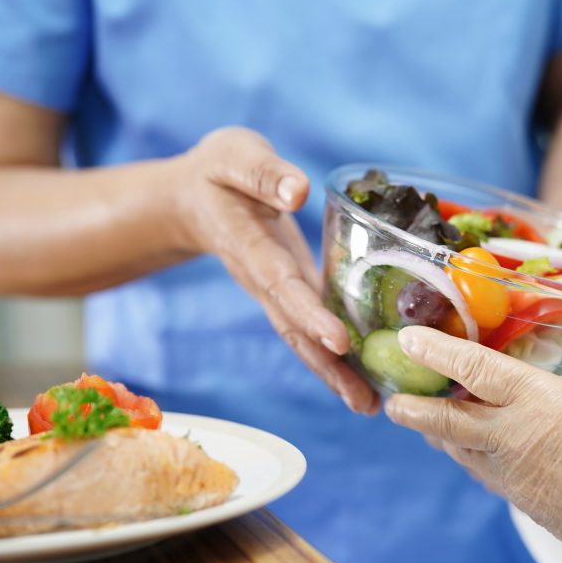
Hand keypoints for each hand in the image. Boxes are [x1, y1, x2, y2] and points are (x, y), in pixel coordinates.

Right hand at [176, 127, 377, 413]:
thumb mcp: (236, 156)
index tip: (338, 341)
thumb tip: (297, 191)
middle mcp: (262, 278)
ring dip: (333, 373)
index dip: (309, 314)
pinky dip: (334, 356)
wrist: (193, 197)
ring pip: (301, 337)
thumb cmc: (218, 171)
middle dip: (327, 366)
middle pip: (294, 329)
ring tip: (368, 406)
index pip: (281, 286)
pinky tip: (364, 379)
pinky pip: (309, 327)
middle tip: (362, 401)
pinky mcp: (287, 291)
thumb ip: (264, 173)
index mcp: (250, 246)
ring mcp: (273, 290)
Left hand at [384, 321, 561, 562]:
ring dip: (436, 431)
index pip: (474, 369)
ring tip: (420, 417)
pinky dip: (466, 454)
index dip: (436, 352)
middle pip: (446, 418)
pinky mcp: (520, 499)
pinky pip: (480, 471)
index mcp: (537, 401)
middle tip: (389, 399)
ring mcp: (511, 472)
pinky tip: (468, 448)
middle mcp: (512, 436)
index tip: (407, 340)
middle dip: (412, 407)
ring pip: (458, 448)